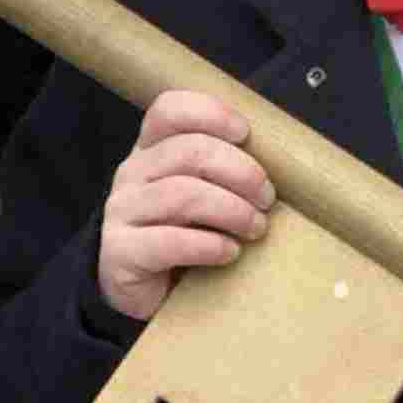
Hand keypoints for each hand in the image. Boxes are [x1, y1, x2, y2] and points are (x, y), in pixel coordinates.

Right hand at [95, 82, 277, 324]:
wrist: (145, 292)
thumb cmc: (185, 235)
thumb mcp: (202, 193)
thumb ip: (223, 170)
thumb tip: (281, 160)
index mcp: (151, 150)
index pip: (169, 110)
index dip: (211, 113)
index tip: (246, 133)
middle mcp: (132, 173)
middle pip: (189, 152)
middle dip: (240, 172)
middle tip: (267, 198)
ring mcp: (122, 211)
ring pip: (183, 194)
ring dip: (232, 210)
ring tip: (256, 228)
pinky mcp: (121, 252)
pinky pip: (170, 242)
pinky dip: (210, 245)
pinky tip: (230, 252)